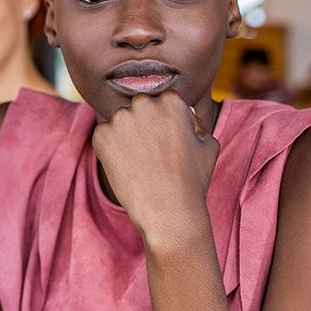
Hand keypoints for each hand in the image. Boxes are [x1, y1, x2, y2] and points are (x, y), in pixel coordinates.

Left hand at [92, 91, 218, 235]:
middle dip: (141, 125)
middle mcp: (145, 103)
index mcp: (172, 100)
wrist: (168, 210)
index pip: (160, 102)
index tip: (163, 143)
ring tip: (138, 163)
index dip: (161, 123)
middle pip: (138, 108)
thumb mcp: (208, 145)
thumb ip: (196, 123)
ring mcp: (121, 118)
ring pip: (119, 122)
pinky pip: (103, 136)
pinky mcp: (102, 134)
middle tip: (148, 154)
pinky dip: (109, 149)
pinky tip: (124, 167)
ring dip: (124, 137)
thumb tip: (186, 116)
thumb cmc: (191, 181)